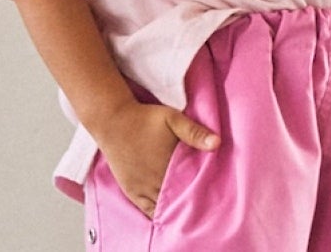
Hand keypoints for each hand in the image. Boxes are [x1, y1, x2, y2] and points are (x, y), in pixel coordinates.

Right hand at [94, 99, 219, 218]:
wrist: (113, 121)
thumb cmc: (144, 118)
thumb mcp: (172, 118)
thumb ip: (194, 132)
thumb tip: (217, 143)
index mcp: (167, 165)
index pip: (190, 187)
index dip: (200, 189)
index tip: (210, 187)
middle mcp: (154, 181)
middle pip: (177, 199)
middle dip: (188, 198)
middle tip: (200, 196)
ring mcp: (141, 189)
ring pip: (162, 207)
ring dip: (173, 206)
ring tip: (185, 202)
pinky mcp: (131, 190)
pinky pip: (147, 210)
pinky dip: (157, 212)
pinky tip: (166, 209)